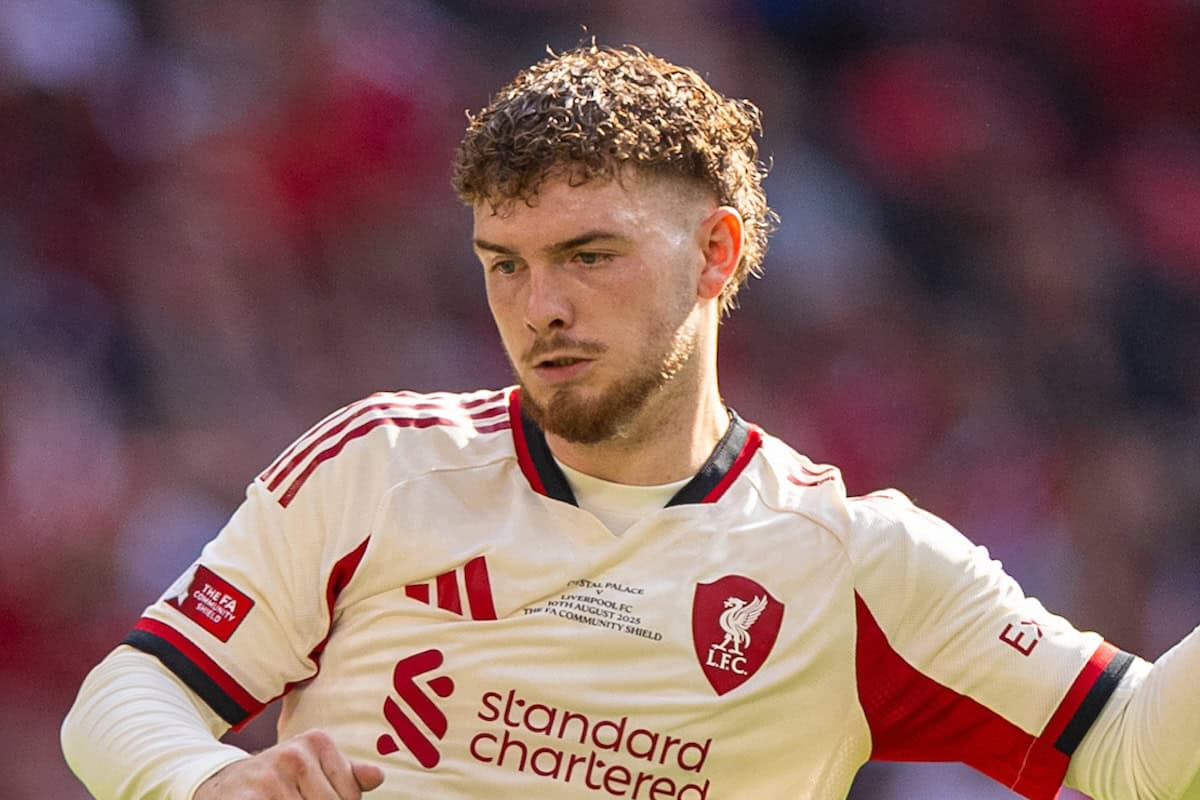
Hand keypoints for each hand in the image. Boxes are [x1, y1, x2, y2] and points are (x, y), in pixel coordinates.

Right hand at [195, 730, 384, 798]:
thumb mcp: (312, 768)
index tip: (313, 796)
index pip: (351, 795)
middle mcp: (294, 754)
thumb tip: (378, 776)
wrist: (221, 785)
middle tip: (298, 797)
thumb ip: (347, 774)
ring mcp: (269, 778)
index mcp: (316, 742)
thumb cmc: (278, 780)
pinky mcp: (250, 799)